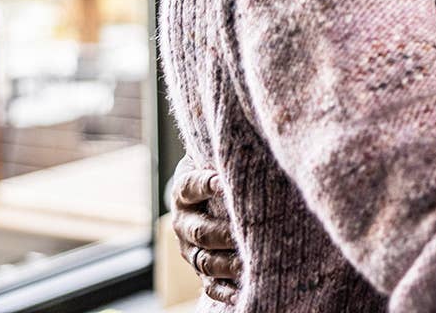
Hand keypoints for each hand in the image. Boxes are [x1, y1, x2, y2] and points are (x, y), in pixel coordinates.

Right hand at [170, 156, 240, 304]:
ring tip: (251, 262)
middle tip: (250, 231)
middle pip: (201, 231)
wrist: (212, 191)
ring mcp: (190, 248)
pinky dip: (225, 291)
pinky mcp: (201, 269)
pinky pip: (210, 285)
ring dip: (228, 264)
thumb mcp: (218, 158)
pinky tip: (244, 291)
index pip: (191, 186)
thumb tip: (253, 144)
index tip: (222, 182)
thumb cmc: (223, 169)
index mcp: (184, 191)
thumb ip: (228, 157)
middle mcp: (183, 221)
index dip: (205, 184)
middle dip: (226, 233)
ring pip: (205, 260)